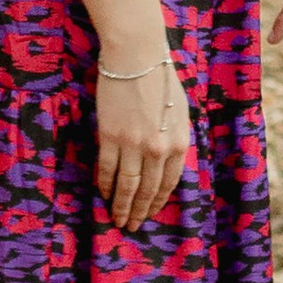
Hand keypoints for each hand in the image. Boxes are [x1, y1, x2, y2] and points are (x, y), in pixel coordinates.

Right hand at [95, 54, 193, 229]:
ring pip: (127, 185)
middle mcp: (159, 149)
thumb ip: (175, 138)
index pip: (169, 183)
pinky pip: (107, 169)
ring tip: (117, 219)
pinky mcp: (110, 136)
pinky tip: (102, 194)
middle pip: (148, 189)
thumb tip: (168, 162)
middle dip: (139, 211)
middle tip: (131, 226)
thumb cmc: (160, 78)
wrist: (136, 55)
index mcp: (179, 142)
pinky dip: (104, 185)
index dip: (158, 201)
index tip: (151, 213)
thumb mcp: (180, 111)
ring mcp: (134, 144)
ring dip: (121, 206)